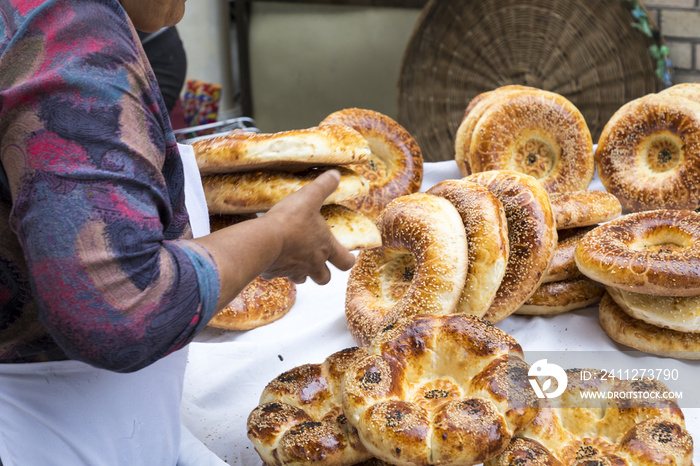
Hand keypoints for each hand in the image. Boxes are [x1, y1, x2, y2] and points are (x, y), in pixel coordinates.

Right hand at [260, 169, 355, 283]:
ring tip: (295, 259)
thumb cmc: (290, 220)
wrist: (263, 239)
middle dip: (323, 272)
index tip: (345, 255)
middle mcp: (312, 263)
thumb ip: (323, 186)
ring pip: (302, 279)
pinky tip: (272, 257)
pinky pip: (278, 275)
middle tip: (318, 261)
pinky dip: (277, 269)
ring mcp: (294, 271)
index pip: (346, 262)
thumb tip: (335, 174)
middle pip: (325, 279)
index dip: (347, 259)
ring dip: (301, 272)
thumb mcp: (309, 197)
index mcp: (325, 247)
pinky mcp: (275, 273)